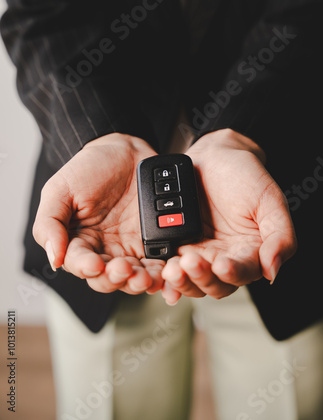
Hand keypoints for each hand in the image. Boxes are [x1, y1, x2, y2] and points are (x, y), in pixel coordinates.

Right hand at [33, 133, 165, 293]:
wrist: (124, 150)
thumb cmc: (88, 169)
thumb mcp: (60, 190)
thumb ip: (49, 224)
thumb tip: (54, 259)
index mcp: (79, 242)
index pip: (79, 264)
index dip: (86, 268)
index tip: (94, 264)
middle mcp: (105, 250)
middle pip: (107, 278)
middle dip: (115, 278)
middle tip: (124, 269)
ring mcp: (131, 247)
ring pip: (134, 276)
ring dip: (139, 281)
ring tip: (146, 277)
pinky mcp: (154, 242)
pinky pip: (158, 262)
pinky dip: (161, 271)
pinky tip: (163, 272)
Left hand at [161, 129, 296, 304]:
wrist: (214, 155)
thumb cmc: (246, 175)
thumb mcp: (270, 199)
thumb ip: (280, 235)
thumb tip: (274, 270)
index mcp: (251, 252)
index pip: (243, 274)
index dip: (232, 273)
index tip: (222, 265)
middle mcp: (224, 257)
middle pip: (214, 284)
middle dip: (201, 278)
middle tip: (190, 262)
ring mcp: (199, 252)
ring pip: (191, 280)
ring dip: (182, 279)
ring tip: (173, 268)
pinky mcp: (178, 244)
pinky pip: (171, 263)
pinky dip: (165, 271)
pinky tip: (163, 271)